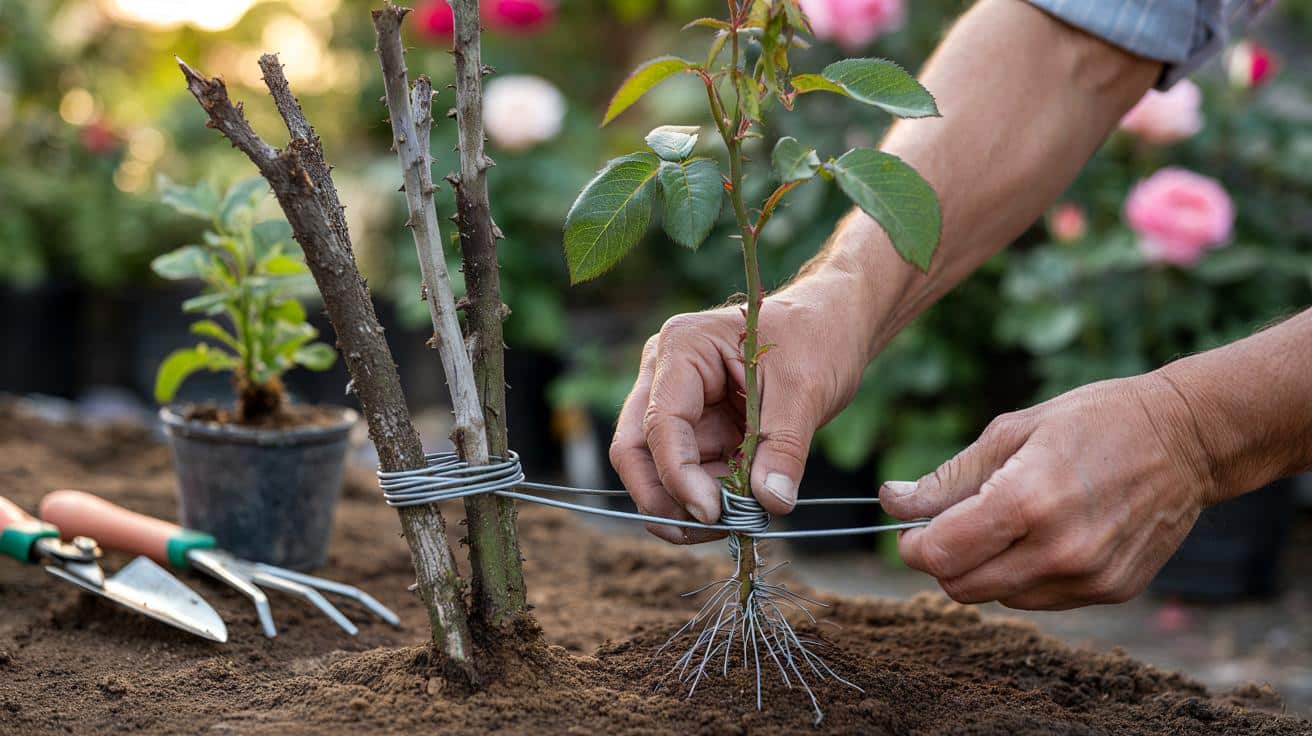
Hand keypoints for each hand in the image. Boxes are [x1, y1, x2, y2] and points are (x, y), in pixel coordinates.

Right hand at [610, 270, 874, 542]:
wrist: (832, 325)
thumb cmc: (817, 338)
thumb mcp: (807, 390)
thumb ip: (784, 447)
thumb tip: (771, 503)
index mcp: (682, 348)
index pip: (660, 423)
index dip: (678, 476)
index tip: (713, 514)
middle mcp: (664, 374)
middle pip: (636, 450)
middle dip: (664, 498)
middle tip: (707, 531)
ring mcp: (675, 403)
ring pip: (656, 469)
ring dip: (688, 505)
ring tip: (737, 522)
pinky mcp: (695, 428)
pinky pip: (688, 474)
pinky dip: (708, 499)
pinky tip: (740, 511)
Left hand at [881, 372, 1216, 608]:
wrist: (1185, 439)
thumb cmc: (1092, 422)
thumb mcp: (1011, 433)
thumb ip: (948, 477)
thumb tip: (893, 501)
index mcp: (1027, 502)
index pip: (940, 554)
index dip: (912, 545)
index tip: (910, 529)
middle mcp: (1059, 549)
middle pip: (961, 586)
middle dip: (942, 560)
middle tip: (948, 527)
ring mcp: (1089, 577)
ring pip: (998, 597)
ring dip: (984, 568)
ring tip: (1005, 523)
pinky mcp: (1111, 591)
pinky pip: (1039, 598)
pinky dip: (1024, 575)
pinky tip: (1043, 536)